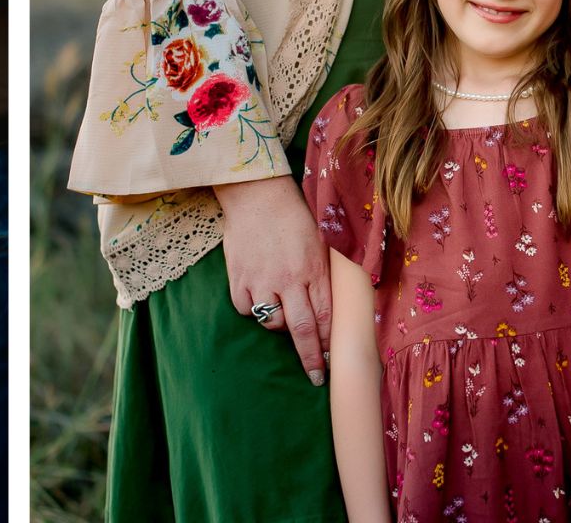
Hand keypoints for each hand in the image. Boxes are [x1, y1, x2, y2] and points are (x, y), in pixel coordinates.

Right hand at [211, 174, 332, 385]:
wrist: (256, 194)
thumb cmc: (293, 216)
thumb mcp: (320, 242)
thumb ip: (323, 275)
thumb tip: (328, 310)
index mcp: (313, 269)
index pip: (326, 317)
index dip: (329, 343)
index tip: (332, 360)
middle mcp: (289, 279)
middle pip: (302, 331)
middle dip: (311, 359)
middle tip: (316, 377)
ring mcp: (261, 280)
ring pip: (273, 322)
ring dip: (280, 325)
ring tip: (282, 313)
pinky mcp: (238, 277)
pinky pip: (247, 309)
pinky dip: (254, 310)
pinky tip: (259, 299)